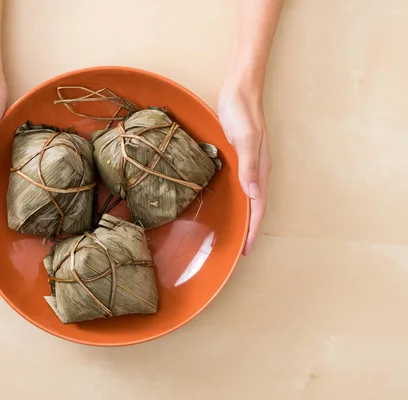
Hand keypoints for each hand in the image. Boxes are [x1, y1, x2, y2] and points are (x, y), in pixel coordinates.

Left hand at [218, 87, 271, 254]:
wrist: (240, 90)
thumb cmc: (240, 112)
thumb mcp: (243, 138)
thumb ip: (249, 165)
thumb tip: (253, 194)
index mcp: (261, 169)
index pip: (259, 206)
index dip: (253, 229)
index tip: (247, 249)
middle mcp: (259, 170)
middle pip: (257, 206)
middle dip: (252, 229)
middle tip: (243, 249)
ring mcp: (251, 164)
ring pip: (252, 198)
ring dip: (248, 217)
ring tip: (240, 234)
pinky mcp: (242, 157)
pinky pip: (245, 186)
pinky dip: (242, 200)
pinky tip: (234, 204)